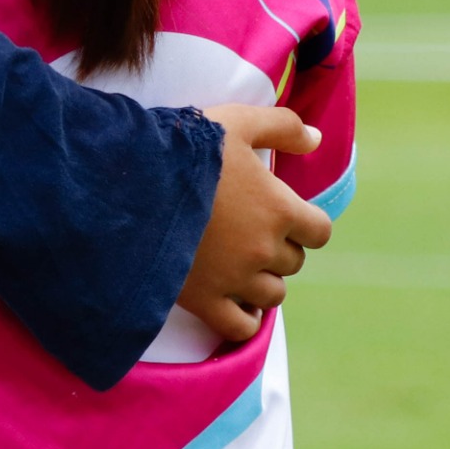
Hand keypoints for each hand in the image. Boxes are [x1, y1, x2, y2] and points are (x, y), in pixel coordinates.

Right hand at [179, 104, 333, 343]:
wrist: (129, 183)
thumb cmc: (185, 149)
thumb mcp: (236, 121)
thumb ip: (282, 126)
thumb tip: (316, 139)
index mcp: (280, 209)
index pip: (319, 232)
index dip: (304, 223)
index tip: (282, 214)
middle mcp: (265, 250)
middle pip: (293, 262)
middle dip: (277, 248)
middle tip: (248, 231)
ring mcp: (235, 280)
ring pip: (272, 295)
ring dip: (262, 282)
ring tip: (239, 265)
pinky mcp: (204, 300)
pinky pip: (240, 327)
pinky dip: (244, 318)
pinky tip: (234, 302)